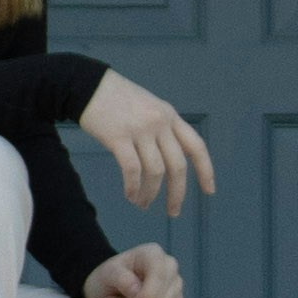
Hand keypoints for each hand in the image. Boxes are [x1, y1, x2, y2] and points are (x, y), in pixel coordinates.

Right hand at [82, 69, 216, 217]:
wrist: (88, 85)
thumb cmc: (117, 99)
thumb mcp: (150, 107)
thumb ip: (162, 128)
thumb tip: (168, 161)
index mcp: (170, 116)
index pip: (197, 146)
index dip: (206, 170)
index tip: (209, 191)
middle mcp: (160, 123)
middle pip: (177, 166)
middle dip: (177, 193)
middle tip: (173, 211)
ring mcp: (140, 130)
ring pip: (155, 172)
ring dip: (150, 193)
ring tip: (142, 203)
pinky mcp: (119, 137)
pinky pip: (132, 170)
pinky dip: (133, 187)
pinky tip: (130, 195)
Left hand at [84, 243, 183, 297]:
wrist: (110, 288)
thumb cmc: (109, 277)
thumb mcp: (107, 273)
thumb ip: (121, 279)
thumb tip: (137, 291)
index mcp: (153, 253)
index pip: (158, 274)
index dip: (148, 294)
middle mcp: (169, 266)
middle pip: (160, 295)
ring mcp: (175, 284)